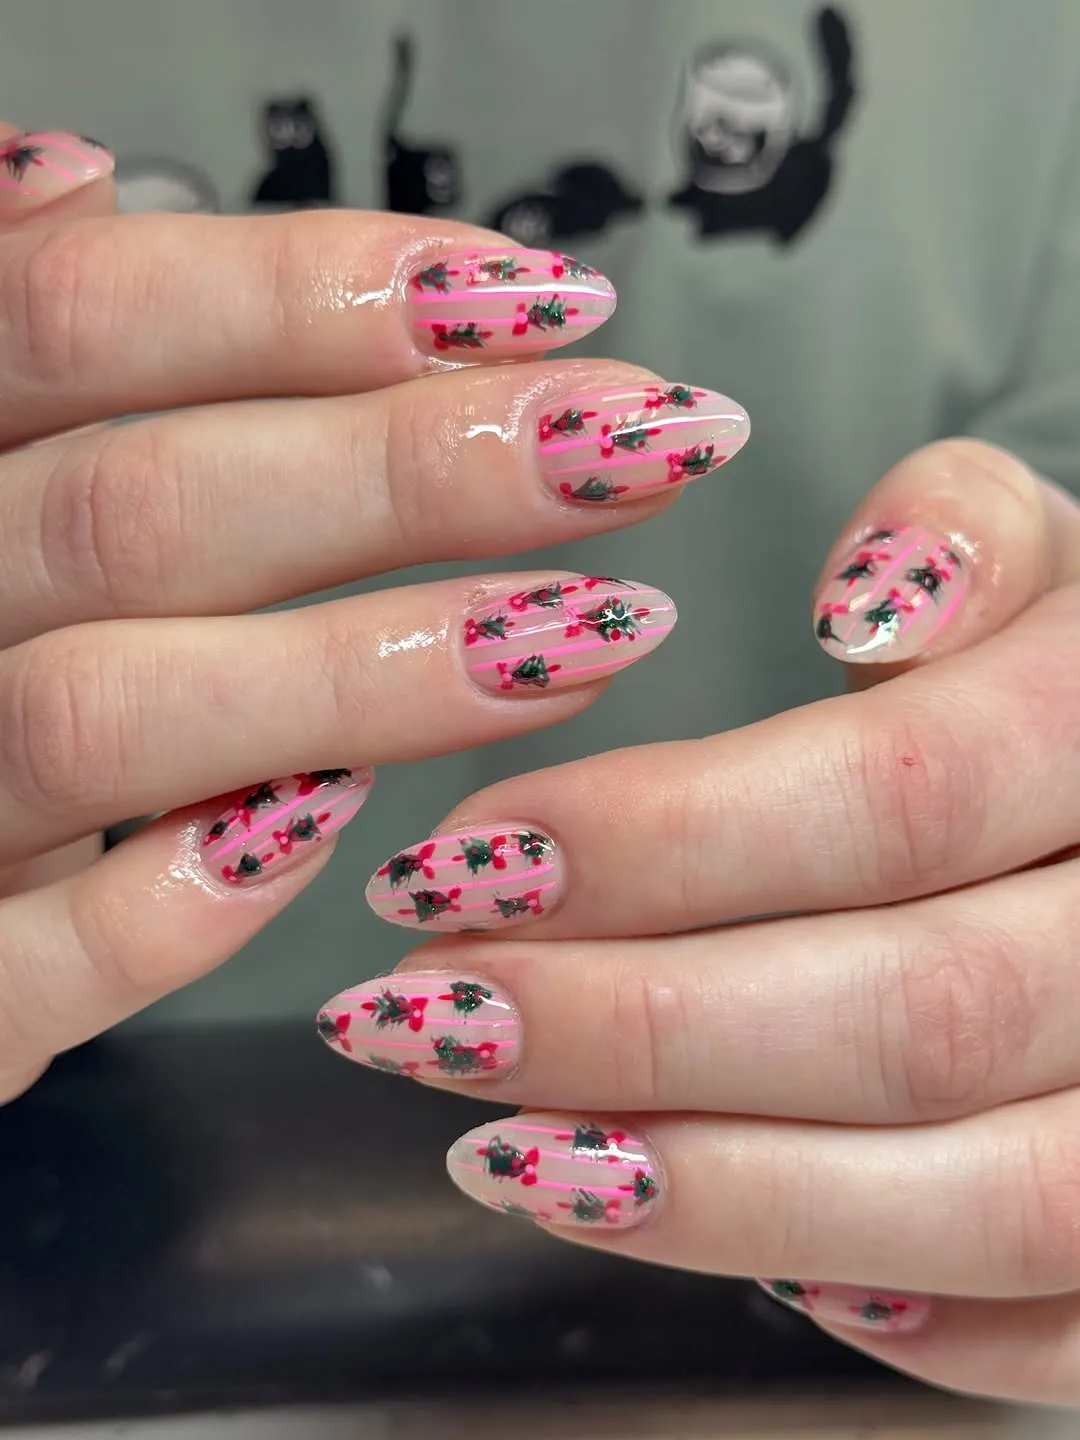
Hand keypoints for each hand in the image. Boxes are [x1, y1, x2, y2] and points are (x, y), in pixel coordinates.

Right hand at [0, 122, 750, 1101]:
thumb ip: (31, 352)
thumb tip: (78, 177)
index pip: (82, 322)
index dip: (307, 297)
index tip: (532, 300)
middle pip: (138, 511)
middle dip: (407, 470)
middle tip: (624, 446)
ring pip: (109, 713)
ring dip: (366, 671)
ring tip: (591, 630)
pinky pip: (50, 957)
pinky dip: (193, 901)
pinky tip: (343, 830)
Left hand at [321, 437, 1079, 1406]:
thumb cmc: (1076, 701)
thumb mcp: (1051, 578)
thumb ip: (968, 539)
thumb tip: (865, 599)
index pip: (911, 793)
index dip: (672, 836)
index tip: (475, 852)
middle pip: (925, 1013)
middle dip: (642, 1024)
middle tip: (436, 1011)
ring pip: (985, 1198)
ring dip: (709, 1187)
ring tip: (504, 1142)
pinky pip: (1039, 1330)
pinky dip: (846, 1288)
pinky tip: (678, 1218)